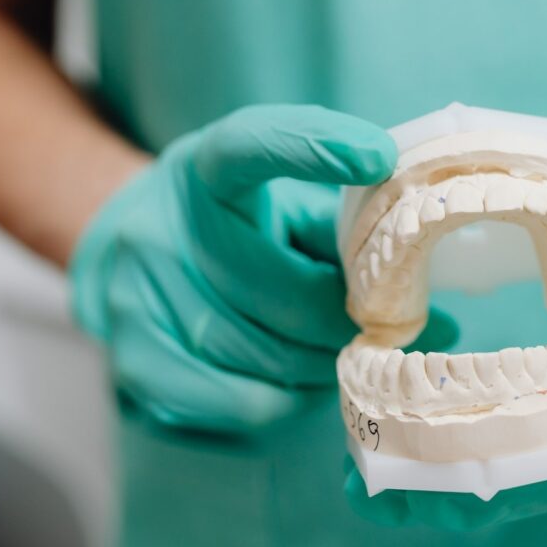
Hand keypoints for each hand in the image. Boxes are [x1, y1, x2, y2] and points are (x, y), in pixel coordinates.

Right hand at [70, 105, 451, 432]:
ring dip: (326, 363)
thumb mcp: (277, 196)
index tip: (378, 157)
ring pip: (266, 354)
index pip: (253, 145)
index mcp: (207, 169)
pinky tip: (303, 385)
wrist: (125, 253)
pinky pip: (237, 401)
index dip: (314, 147)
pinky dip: (287, 401)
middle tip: (401, 329)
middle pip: (284, 290)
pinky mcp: (136, 361)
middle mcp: (162, 227)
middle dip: (352, 320)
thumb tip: (421, 270)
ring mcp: (138, 297)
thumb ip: (337, 218)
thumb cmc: (235, 225)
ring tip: (352, 357)